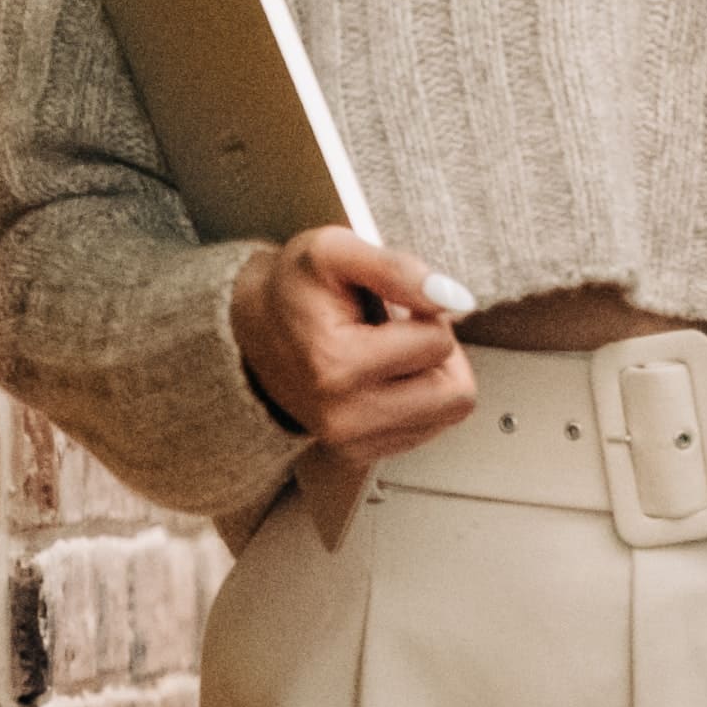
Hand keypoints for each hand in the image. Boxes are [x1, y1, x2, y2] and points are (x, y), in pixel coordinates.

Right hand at [228, 226, 476, 465]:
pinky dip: (418, 401)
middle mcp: (341, 416)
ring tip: (391, 355)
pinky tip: (384, 379)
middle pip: (455, 394)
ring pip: (447, 414)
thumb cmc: (293, 288)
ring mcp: (349, 442)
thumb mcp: (335, 251)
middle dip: (440, 355)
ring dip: (432, 378)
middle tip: (404, 334)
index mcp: (335, 365)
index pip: (438, 344)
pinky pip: (427, 430)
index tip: (394, 307)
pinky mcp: (358, 454)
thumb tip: (455, 298)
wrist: (252, 328)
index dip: (426, 314)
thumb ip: (397, 269)